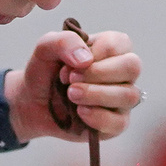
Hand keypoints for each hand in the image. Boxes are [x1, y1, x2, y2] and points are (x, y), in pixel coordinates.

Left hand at [8, 28, 139, 142]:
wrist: (33, 102)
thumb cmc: (46, 71)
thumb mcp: (45, 48)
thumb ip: (64, 42)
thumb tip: (87, 59)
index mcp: (112, 48)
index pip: (121, 43)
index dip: (95, 53)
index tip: (70, 63)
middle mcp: (123, 72)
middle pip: (132, 67)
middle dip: (98, 73)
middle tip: (70, 80)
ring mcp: (122, 99)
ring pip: (129, 95)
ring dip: (96, 95)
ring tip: (71, 95)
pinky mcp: (116, 123)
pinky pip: (120, 123)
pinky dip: (97, 117)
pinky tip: (79, 112)